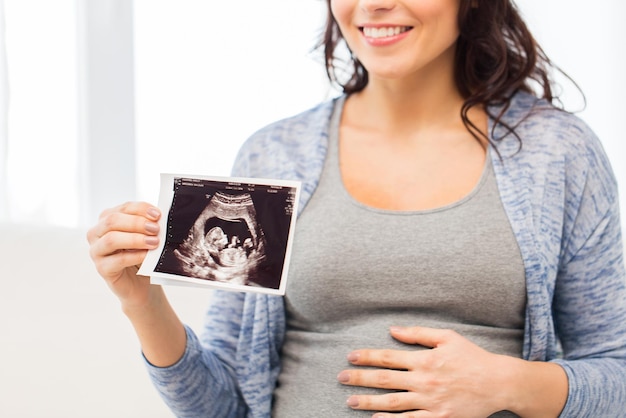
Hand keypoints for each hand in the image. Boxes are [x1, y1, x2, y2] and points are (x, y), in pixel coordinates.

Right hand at [86, 201, 161, 307]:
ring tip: (154, 242)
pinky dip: (134, 256)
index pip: (123, 208)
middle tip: (156, 229)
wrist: (140, 282)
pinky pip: (117, 260)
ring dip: (135, 239)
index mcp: (108, 219)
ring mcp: (96, 251)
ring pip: (111, 239)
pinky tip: (147, 256)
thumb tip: (160, 217)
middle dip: (137, 223)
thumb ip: (148, 225)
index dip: (141, 209)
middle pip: (113, 220)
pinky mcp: (102, 268)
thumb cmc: (142, 254)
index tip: (158, 215)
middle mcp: (97, 233)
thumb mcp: (145, 235)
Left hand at [337, 326, 511, 416]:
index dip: (367, 357)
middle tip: (341, 378)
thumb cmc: (472, 357)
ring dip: (369, 401)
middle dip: (360, 379)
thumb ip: (418, 333)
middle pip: (385, 380)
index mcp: (425, 359)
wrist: (498, 383)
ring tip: (350, 401)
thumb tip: (392, 330)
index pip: (388, 357)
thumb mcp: (447, 337)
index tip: (350, 357)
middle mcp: (424, 381)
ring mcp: (430, 402)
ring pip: (392, 403)